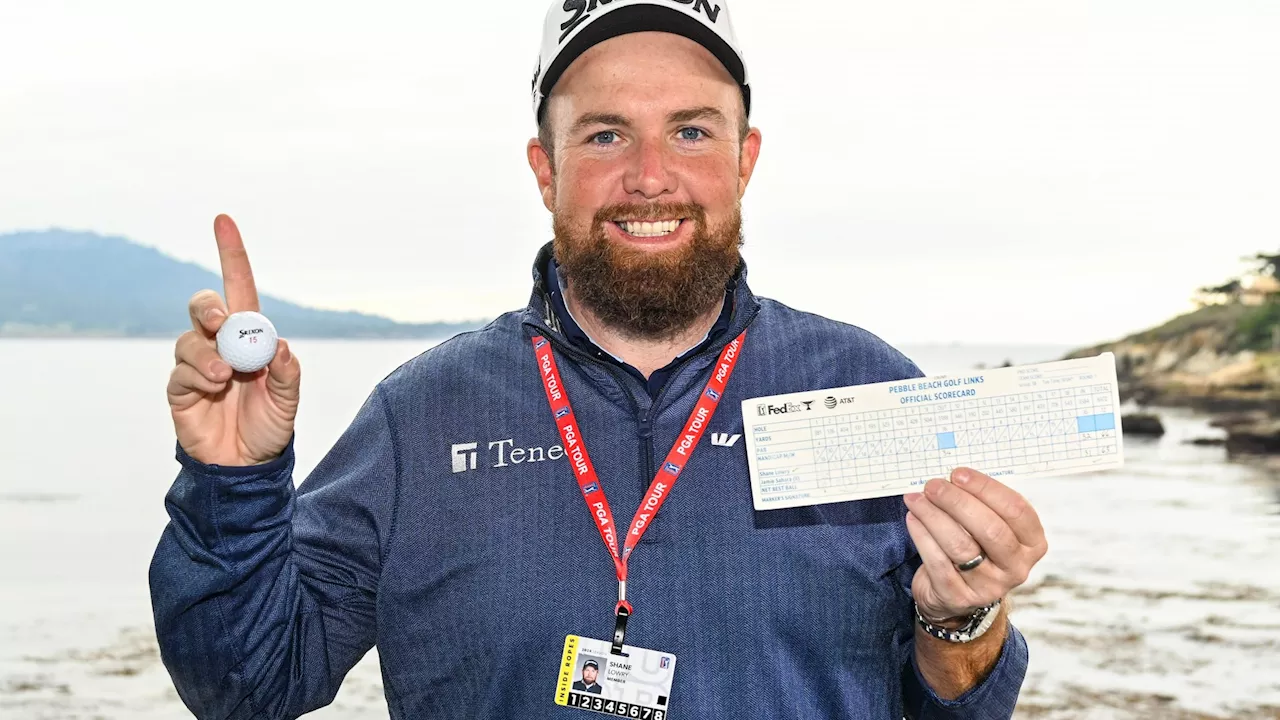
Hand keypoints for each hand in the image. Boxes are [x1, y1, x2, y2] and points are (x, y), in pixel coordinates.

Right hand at [167, 215, 300, 465]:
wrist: (247, 466)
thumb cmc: (270, 427)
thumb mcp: (289, 401)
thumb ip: (289, 374)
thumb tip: (281, 347)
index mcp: (251, 336)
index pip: (238, 287)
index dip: (230, 253)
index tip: (223, 219)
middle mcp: (220, 344)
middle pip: (203, 306)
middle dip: (209, 306)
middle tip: (221, 320)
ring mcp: (197, 364)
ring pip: (189, 339)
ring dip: (207, 353)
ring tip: (225, 375)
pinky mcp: (180, 388)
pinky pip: (180, 371)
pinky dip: (197, 376)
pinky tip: (214, 388)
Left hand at [903, 468, 1046, 621]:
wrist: (953, 594)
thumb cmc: (974, 547)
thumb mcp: (988, 527)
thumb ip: (980, 503)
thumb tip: (952, 476)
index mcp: (1032, 543)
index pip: (1016, 510)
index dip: (986, 488)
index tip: (958, 474)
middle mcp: (1016, 567)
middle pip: (990, 529)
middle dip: (957, 502)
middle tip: (933, 485)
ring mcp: (989, 586)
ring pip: (960, 545)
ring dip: (934, 516)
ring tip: (916, 499)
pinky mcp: (958, 596)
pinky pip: (938, 561)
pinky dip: (922, 536)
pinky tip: (913, 519)